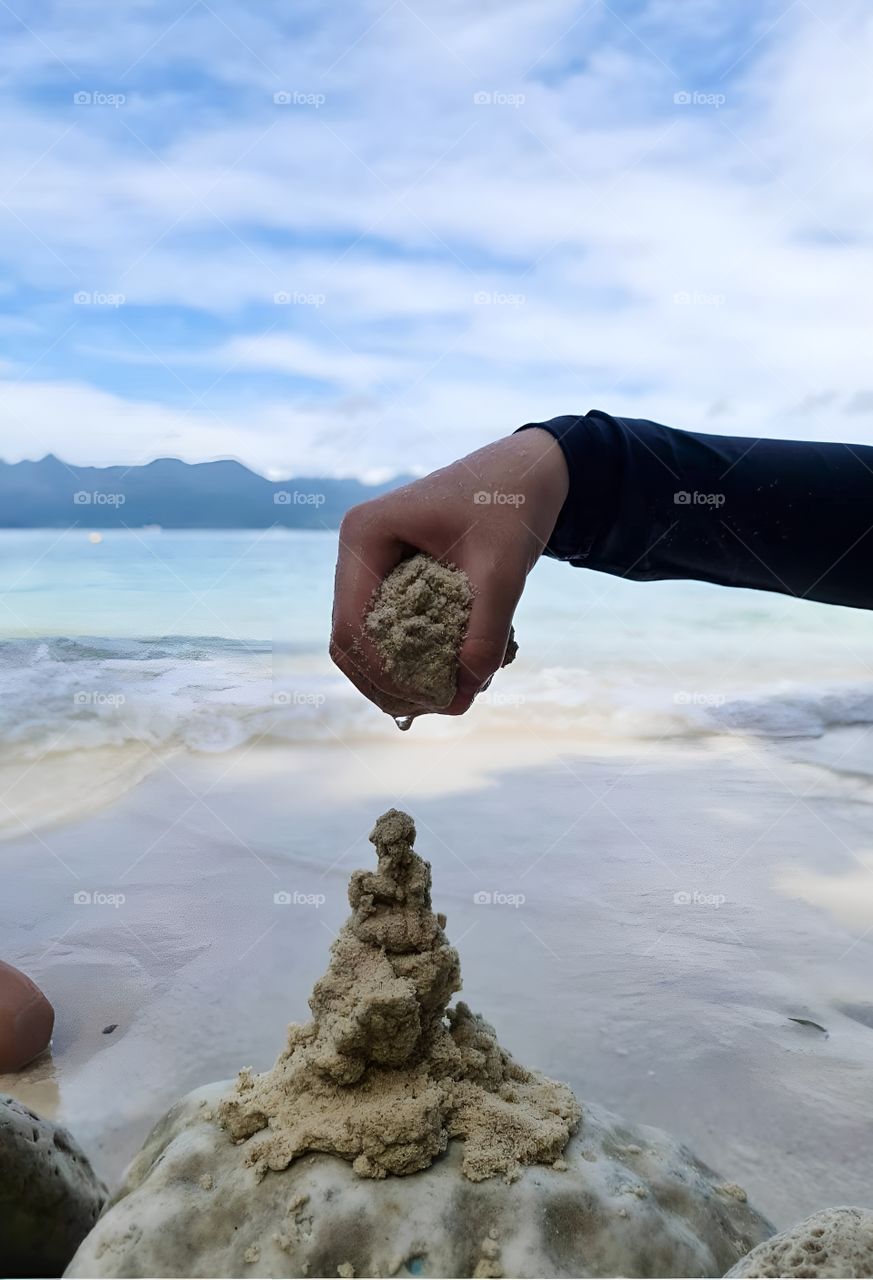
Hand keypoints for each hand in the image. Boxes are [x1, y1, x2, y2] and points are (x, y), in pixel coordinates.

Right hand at [330, 428, 568, 717]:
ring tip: (448, 698)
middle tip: (440, 708)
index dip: (384, 672)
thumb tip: (465, 691)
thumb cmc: (511, 506)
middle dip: (388, 683)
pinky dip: (413, 660)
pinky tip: (452, 676)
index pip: (353, 623)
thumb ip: (486, 631)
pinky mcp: (389, 579)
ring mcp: (369, 566)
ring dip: (398, 678)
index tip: (433, 698)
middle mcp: (357, 551)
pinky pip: (387, 633)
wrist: (524, 472)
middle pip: (349, 641)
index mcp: (366, 535)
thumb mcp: (504, 569)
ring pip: (363, 643)